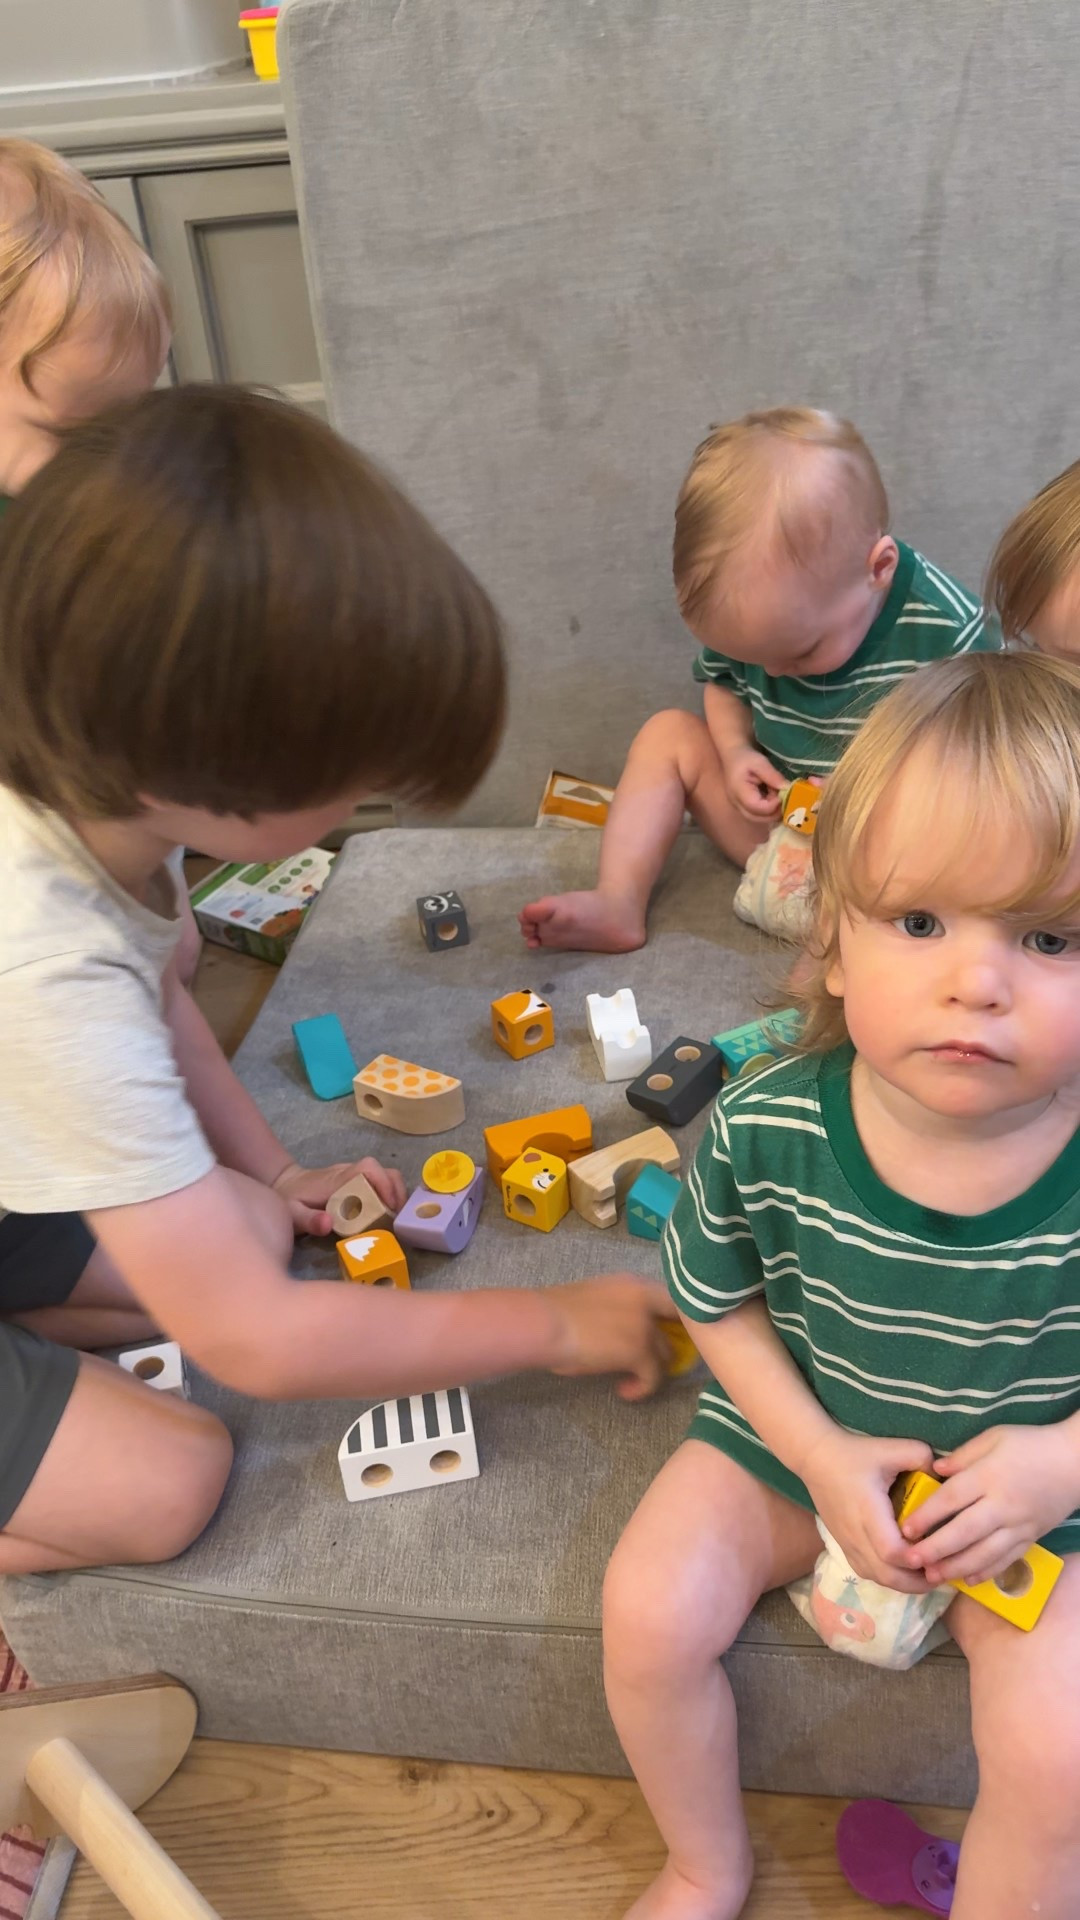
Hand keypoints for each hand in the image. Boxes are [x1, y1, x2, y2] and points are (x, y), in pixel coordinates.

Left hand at [271, 1158, 407, 1237]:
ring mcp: (354, 1175)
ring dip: (395, 1194)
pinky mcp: (356, 1180)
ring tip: (394, 1218)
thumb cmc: (290, 1199)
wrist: (284, 1183)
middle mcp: (349, 1173)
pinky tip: (384, 1215)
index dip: (384, 1185)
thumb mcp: (293, 1213)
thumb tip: (329, 1224)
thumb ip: (309, 1220)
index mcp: (337, 1180)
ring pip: (385, 1175)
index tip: (390, 1208)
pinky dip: (389, 1196)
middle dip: (396, 1192)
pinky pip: (380, 1182)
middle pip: (383, 1171)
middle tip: (396, 1218)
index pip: (368, 1169)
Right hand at [547, 1273, 675, 1400]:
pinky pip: (653, 1378)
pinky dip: (641, 1388)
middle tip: (650, 1362)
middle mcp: (646, 1300)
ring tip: (628, 1379)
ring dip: (651, 1369)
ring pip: (666, 1355)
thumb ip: (619, 1308)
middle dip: (666, 1347)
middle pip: (676, 1328)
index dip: (674, 1321)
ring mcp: (645, 1326)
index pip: (671, 1300)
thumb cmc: (557, 1312)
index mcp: (633, 1284)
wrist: (546, 1323)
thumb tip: (625, 1331)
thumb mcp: (597, 1299)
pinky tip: (625, 1391)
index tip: (668, 1336)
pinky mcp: (640, 1352)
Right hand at [723, 747, 786, 822]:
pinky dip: (770, 809)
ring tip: (777, 794)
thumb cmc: (745, 757)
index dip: (774, 804)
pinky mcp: (745, 808)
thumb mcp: (760, 762)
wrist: (733, 756)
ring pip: (760, 819)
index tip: (785, 793)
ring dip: (773, 810)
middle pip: (759, 818)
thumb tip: (788, 789)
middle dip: (775, 811)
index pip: (758, 808)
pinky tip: (773, 796)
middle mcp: (738, 804)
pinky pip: (760, 815)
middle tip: (785, 797)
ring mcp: (741, 808)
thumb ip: (773, 776)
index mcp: (739, 792)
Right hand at [801, 1428, 935, 1590]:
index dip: (916, 1559)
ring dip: (904, 1583)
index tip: (939, 1555)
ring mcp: (848, 1543)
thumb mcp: (889, 1448)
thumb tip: (943, 1475)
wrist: (816, 1459)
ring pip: (877, 1578)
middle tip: (942, 1575)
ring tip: (928, 1575)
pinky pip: (868, 1572)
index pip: (891, 1551)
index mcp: (868, 1511)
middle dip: (917, 1582)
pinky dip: (889, 1578)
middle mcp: (856, 1534)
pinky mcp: (845, 1546)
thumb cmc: (854, 1454)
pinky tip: (905, 1570)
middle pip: (887, 1575)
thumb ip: (920, 1456)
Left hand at [900, 1425, 1079, 1587]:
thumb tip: (935, 1469)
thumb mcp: (995, 1437)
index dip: (927, 1515)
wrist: (1075, 1463)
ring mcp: (1019, 1525)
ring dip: (956, 1567)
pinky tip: (968, 1580)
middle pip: (964, 1531)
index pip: (952, 1498)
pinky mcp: (1032, 1538)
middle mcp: (1002, 1505)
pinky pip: (1007, 1559)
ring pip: (984, 1552)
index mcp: (989, 1476)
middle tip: (911, 1560)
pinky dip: (987, 1572)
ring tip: (933, 1576)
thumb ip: (964, 1455)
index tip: (905, 1529)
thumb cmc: (1031, 1444)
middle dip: (935, 1548)